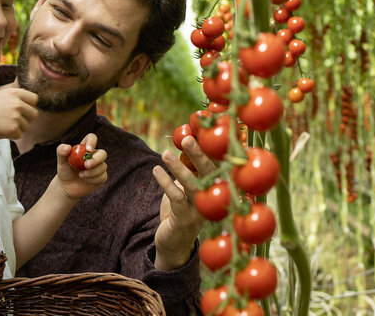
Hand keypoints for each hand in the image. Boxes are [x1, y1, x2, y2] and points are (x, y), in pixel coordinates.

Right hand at [0, 87, 37, 140]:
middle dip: (26, 120)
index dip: (30, 106)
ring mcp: (16, 116)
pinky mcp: (13, 128)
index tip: (23, 111)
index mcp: (13, 93)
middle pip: (34, 114)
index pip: (34, 99)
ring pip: (26, 127)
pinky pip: (18, 135)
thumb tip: (27, 101)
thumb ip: (12, 97)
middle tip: (14, 122)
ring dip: (16, 129)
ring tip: (2, 126)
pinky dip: (10, 136)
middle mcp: (17, 103)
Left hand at [54, 133, 107, 199]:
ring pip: (103, 166)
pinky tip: (85, 180)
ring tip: (81, 175)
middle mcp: (94, 156)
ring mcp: (99, 166)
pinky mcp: (102, 176)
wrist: (67, 186)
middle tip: (86, 165)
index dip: (92, 141)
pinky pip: (103, 176)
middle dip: (96, 159)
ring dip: (92, 172)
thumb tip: (67, 147)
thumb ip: (61, 151)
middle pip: (103, 153)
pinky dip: (93, 179)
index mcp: (85, 148)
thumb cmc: (65, 171)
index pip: (92, 138)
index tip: (88, 150)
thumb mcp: (61, 161)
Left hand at [151, 135, 214, 269]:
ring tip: (165, 153)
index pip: (218, 164)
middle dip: (198, 154)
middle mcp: (213, 199)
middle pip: (209, 173)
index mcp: (217, 188)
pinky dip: (165, 182)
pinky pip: (176, 198)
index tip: (203, 131)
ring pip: (192, 185)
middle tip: (187, 138)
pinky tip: (155, 170)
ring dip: (178, 168)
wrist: (175, 243)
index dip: (212, 148)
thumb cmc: (182, 209)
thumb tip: (187, 138)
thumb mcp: (188, 187)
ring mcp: (201, 211)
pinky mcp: (186, 220)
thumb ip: (190, 168)